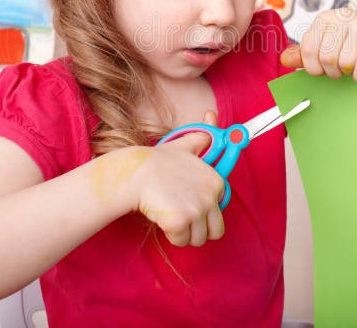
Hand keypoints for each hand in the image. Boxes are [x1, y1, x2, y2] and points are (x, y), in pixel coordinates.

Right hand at [129, 110, 225, 246]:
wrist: (136, 172)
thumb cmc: (158, 161)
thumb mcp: (184, 145)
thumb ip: (202, 137)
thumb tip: (211, 115)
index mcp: (216, 181)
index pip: (219, 211)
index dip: (203, 210)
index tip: (187, 202)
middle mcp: (211, 196)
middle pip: (215, 231)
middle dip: (198, 229)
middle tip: (180, 216)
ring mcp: (197, 210)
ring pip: (198, 239)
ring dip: (183, 232)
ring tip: (169, 214)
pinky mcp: (182, 222)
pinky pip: (181, 241)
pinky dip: (171, 235)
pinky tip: (162, 218)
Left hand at [280, 8, 356, 83]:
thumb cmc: (352, 47)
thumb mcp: (326, 48)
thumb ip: (305, 55)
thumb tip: (284, 58)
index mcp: (324, 19)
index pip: (309, 50)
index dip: (315, 68)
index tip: (323, 69)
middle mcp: (342, 16)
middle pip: (326, 58)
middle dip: (334, 72)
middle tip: (342, 69)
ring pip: (345, 63)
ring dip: (349, 73)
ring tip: (354, 67)